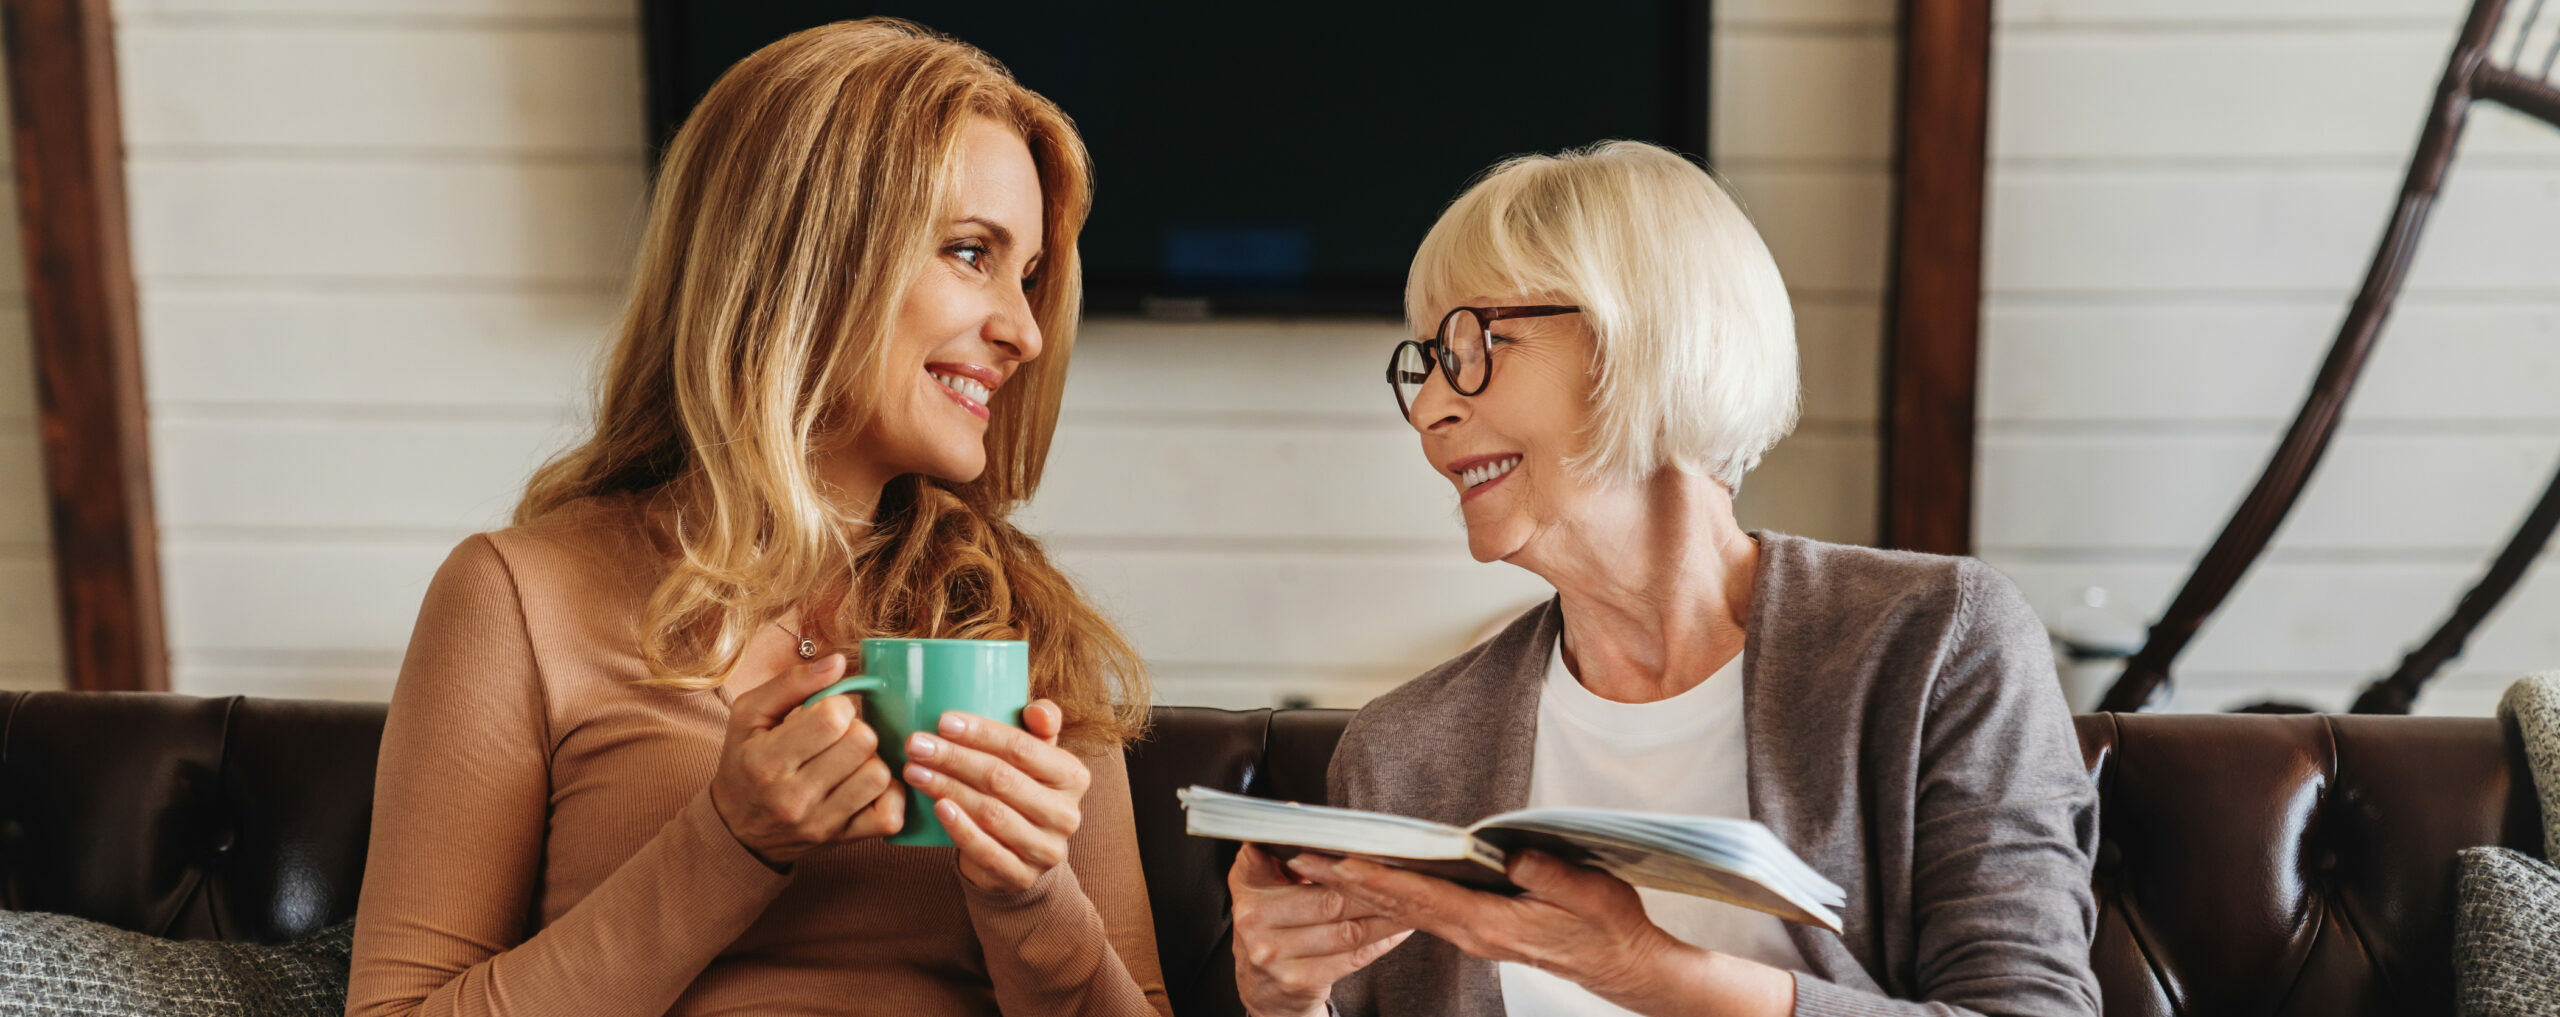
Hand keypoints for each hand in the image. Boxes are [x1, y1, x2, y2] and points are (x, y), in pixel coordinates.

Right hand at [709, 653, 904, 867]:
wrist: (737, 830)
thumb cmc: (744, 763)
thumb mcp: (749, 715)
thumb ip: (791, 683)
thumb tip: (839, 662)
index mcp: (767, 760)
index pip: (832, 719)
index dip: (838, 706)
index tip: (826, 713)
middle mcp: (793, 797)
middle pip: (863, 743)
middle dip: (857, 729)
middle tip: (839, 736)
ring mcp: (821, 823)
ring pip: (879, 775)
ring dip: (872, 760)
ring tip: (851, 760)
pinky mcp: (843, 841)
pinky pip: (890, 816)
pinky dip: (890, 795)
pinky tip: (869, 784)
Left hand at [900, 699, 1088, 892]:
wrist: (1020, 856)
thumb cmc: (1020, 793)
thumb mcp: (1035, 758)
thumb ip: (1040, 728)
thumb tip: (1037, 710)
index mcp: (1072, 776)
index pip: (1024, 748)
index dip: (982, 733)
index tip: (943, 721)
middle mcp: (1066, 814)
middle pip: (1002, 779)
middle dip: (954, 758)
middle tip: (916, 745)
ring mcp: (1046, 849)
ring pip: (990, 813)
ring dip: (947, 788)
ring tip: (914, 771)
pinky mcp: (1022, 876)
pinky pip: (987, 850)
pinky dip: (960, 827)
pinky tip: (938, 806)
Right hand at [1229, 844, 1412, 1016]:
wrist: (1263, 985)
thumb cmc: (1273, 921)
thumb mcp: (1263, 882)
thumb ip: (1281, 850)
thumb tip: (1305, 813)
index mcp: (1247, 884)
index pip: (1275, 857)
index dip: (1311, 848)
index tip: (1345, 838)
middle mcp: (1254, 920)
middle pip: (1328, 899)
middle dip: (1372, 889)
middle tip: (1404, 875)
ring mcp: (1274, 954)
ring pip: (1347, 930)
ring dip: (1386, 916)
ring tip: (1410, 900)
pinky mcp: (1298, 980)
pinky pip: (1352, 956)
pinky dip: (1382, 941)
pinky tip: (1400, 927)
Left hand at [1289, 850, 1677, 1005]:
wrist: (1623, 966)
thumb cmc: (1608, 928)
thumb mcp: (1588, 892)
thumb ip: (1546, 873)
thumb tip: (1507, 854)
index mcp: (1491, 924)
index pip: (1421, 898)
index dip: (1378, 878)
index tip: (1339, 862)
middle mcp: (1473, 934)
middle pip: (1399, 905)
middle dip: (1349, 882)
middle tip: (1304, 860)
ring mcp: (1474, 936)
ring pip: (1406, 910)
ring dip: (1364, 888)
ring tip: (1323, 867)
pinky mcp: (1480, 932)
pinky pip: (1425, 913)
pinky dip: (1393, 895)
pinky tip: (1375, 881)